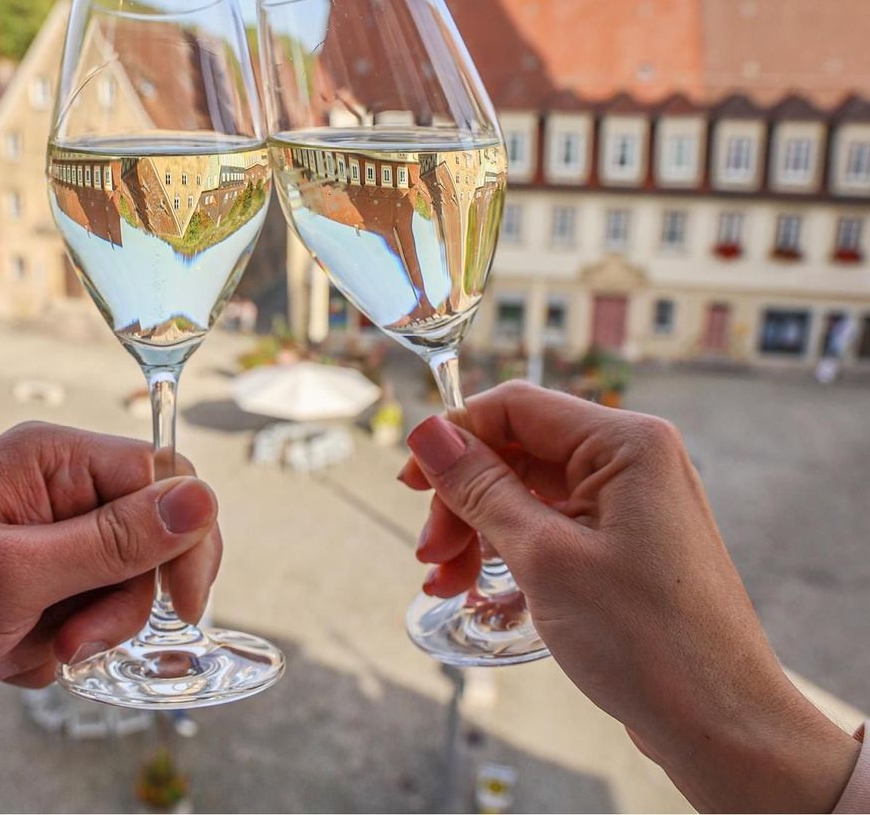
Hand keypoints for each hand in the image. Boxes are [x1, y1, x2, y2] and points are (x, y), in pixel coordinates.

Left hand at [0, 422, 220, 726]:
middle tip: (67, 642)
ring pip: (117, 589)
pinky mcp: (32, 578)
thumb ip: (116, 541)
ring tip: (7, 648)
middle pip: (147, 542)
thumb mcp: (16, 575)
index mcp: (52, 458)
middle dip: (113, 607)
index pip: (163, 479)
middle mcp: (55, 486)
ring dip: (73, 635)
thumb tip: (204, 500)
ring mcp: (43, 534)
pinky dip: (47, 647)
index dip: (185, 541)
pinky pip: (81, 616)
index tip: (183, 608)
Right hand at [399, 382, 857, 812]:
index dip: (454, 437)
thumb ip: (480, 488)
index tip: (409, 483)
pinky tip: (477, 588)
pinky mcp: (626, 544)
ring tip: (448, 582)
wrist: (722, 726)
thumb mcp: (544, 557)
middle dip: (463, 499)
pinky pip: (551, 525)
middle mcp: (634, 461)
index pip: (516, 406)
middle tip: (430, 555)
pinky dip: (509, 550)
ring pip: (527, 492)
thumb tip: (427, 433)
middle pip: (517, 451)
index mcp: (626, 443)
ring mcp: (632, 504)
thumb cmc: (649, 641)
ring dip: (478, 530)